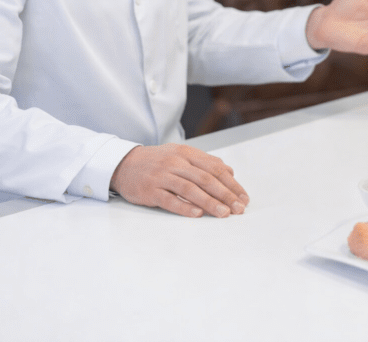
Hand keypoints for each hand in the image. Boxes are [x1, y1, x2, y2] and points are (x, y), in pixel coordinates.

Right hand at [109, 144, 248, 217]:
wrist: (124, 164)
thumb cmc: (158, 161)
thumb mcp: (181, 154)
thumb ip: (205, 163)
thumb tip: (230, 172)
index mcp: (186, 153)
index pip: (215, 167)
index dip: (231, 183)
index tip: (243, 197)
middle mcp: (175, 162)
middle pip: (205, 178)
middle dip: (225, 195)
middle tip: (238, 208)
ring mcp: (162, 176)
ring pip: (190, 189)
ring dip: (209, 202)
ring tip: (224, 214)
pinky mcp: (150, 190)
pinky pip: (169, 200)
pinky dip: (184, 207)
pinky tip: (197, 215)